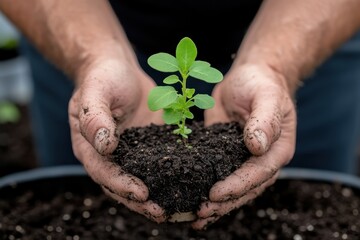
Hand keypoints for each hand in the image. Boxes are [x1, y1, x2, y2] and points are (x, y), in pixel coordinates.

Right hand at [68, 57, 165, 222]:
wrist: (117, 68)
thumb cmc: (102, 77)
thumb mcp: (96, 92)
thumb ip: (95, 118)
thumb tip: (104, 146)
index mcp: (89, 146)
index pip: (103, 172)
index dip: (121, 185)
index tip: (142, 193)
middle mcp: (108, 155)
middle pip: (122, 185)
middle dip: (141, 201)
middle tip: (163, 212)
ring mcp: (129, 152)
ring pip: (142, 179)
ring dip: (157, 195)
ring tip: (177, 208)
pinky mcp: (147, 145)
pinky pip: (158, 164)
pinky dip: (170, 176)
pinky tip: (187, 182)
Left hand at [194, 63, 296, 228]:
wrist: (249, 77)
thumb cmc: (261, 83)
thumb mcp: (267, 96)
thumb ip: (265, 120)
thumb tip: (257, 147)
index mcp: (277, 150)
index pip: (258, 174)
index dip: (237, 185)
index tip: (216, 193)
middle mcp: (262, 161)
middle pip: (245, 189)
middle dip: (223, 202)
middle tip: (200, 212)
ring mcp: (243, 160)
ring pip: (231, 188)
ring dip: (214, 204)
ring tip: (194, 217)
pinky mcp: (225, 155)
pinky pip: (216, 174)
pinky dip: (205, 187)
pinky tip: (191, 199)